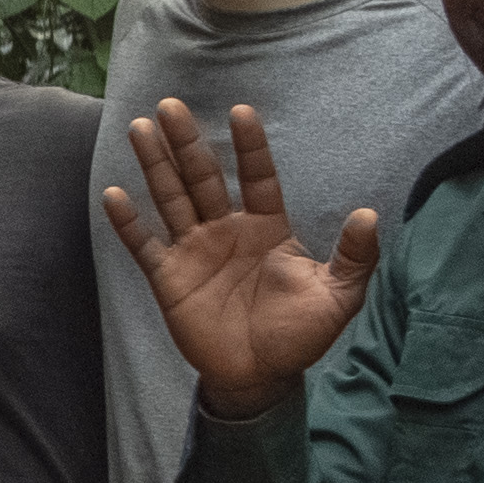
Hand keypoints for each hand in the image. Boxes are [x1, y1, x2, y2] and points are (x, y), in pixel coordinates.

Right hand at [101, 97, 379, 416]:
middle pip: (202, 177)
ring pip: (171, 198)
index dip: (250, 146)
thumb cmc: (299, 335)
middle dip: (187, 142)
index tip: (242, 111)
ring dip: (155, 165)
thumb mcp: (339, 297)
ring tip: (140, 129)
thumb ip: (354, 258)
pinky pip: (144, 245)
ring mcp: (194, 251)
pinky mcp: (169, 278)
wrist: (260, 376)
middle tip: (171, 106)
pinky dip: (129, 222)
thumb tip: (369, 215)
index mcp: (266, 228)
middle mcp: (226, 230)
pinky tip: (114, 194)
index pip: (256, 177)